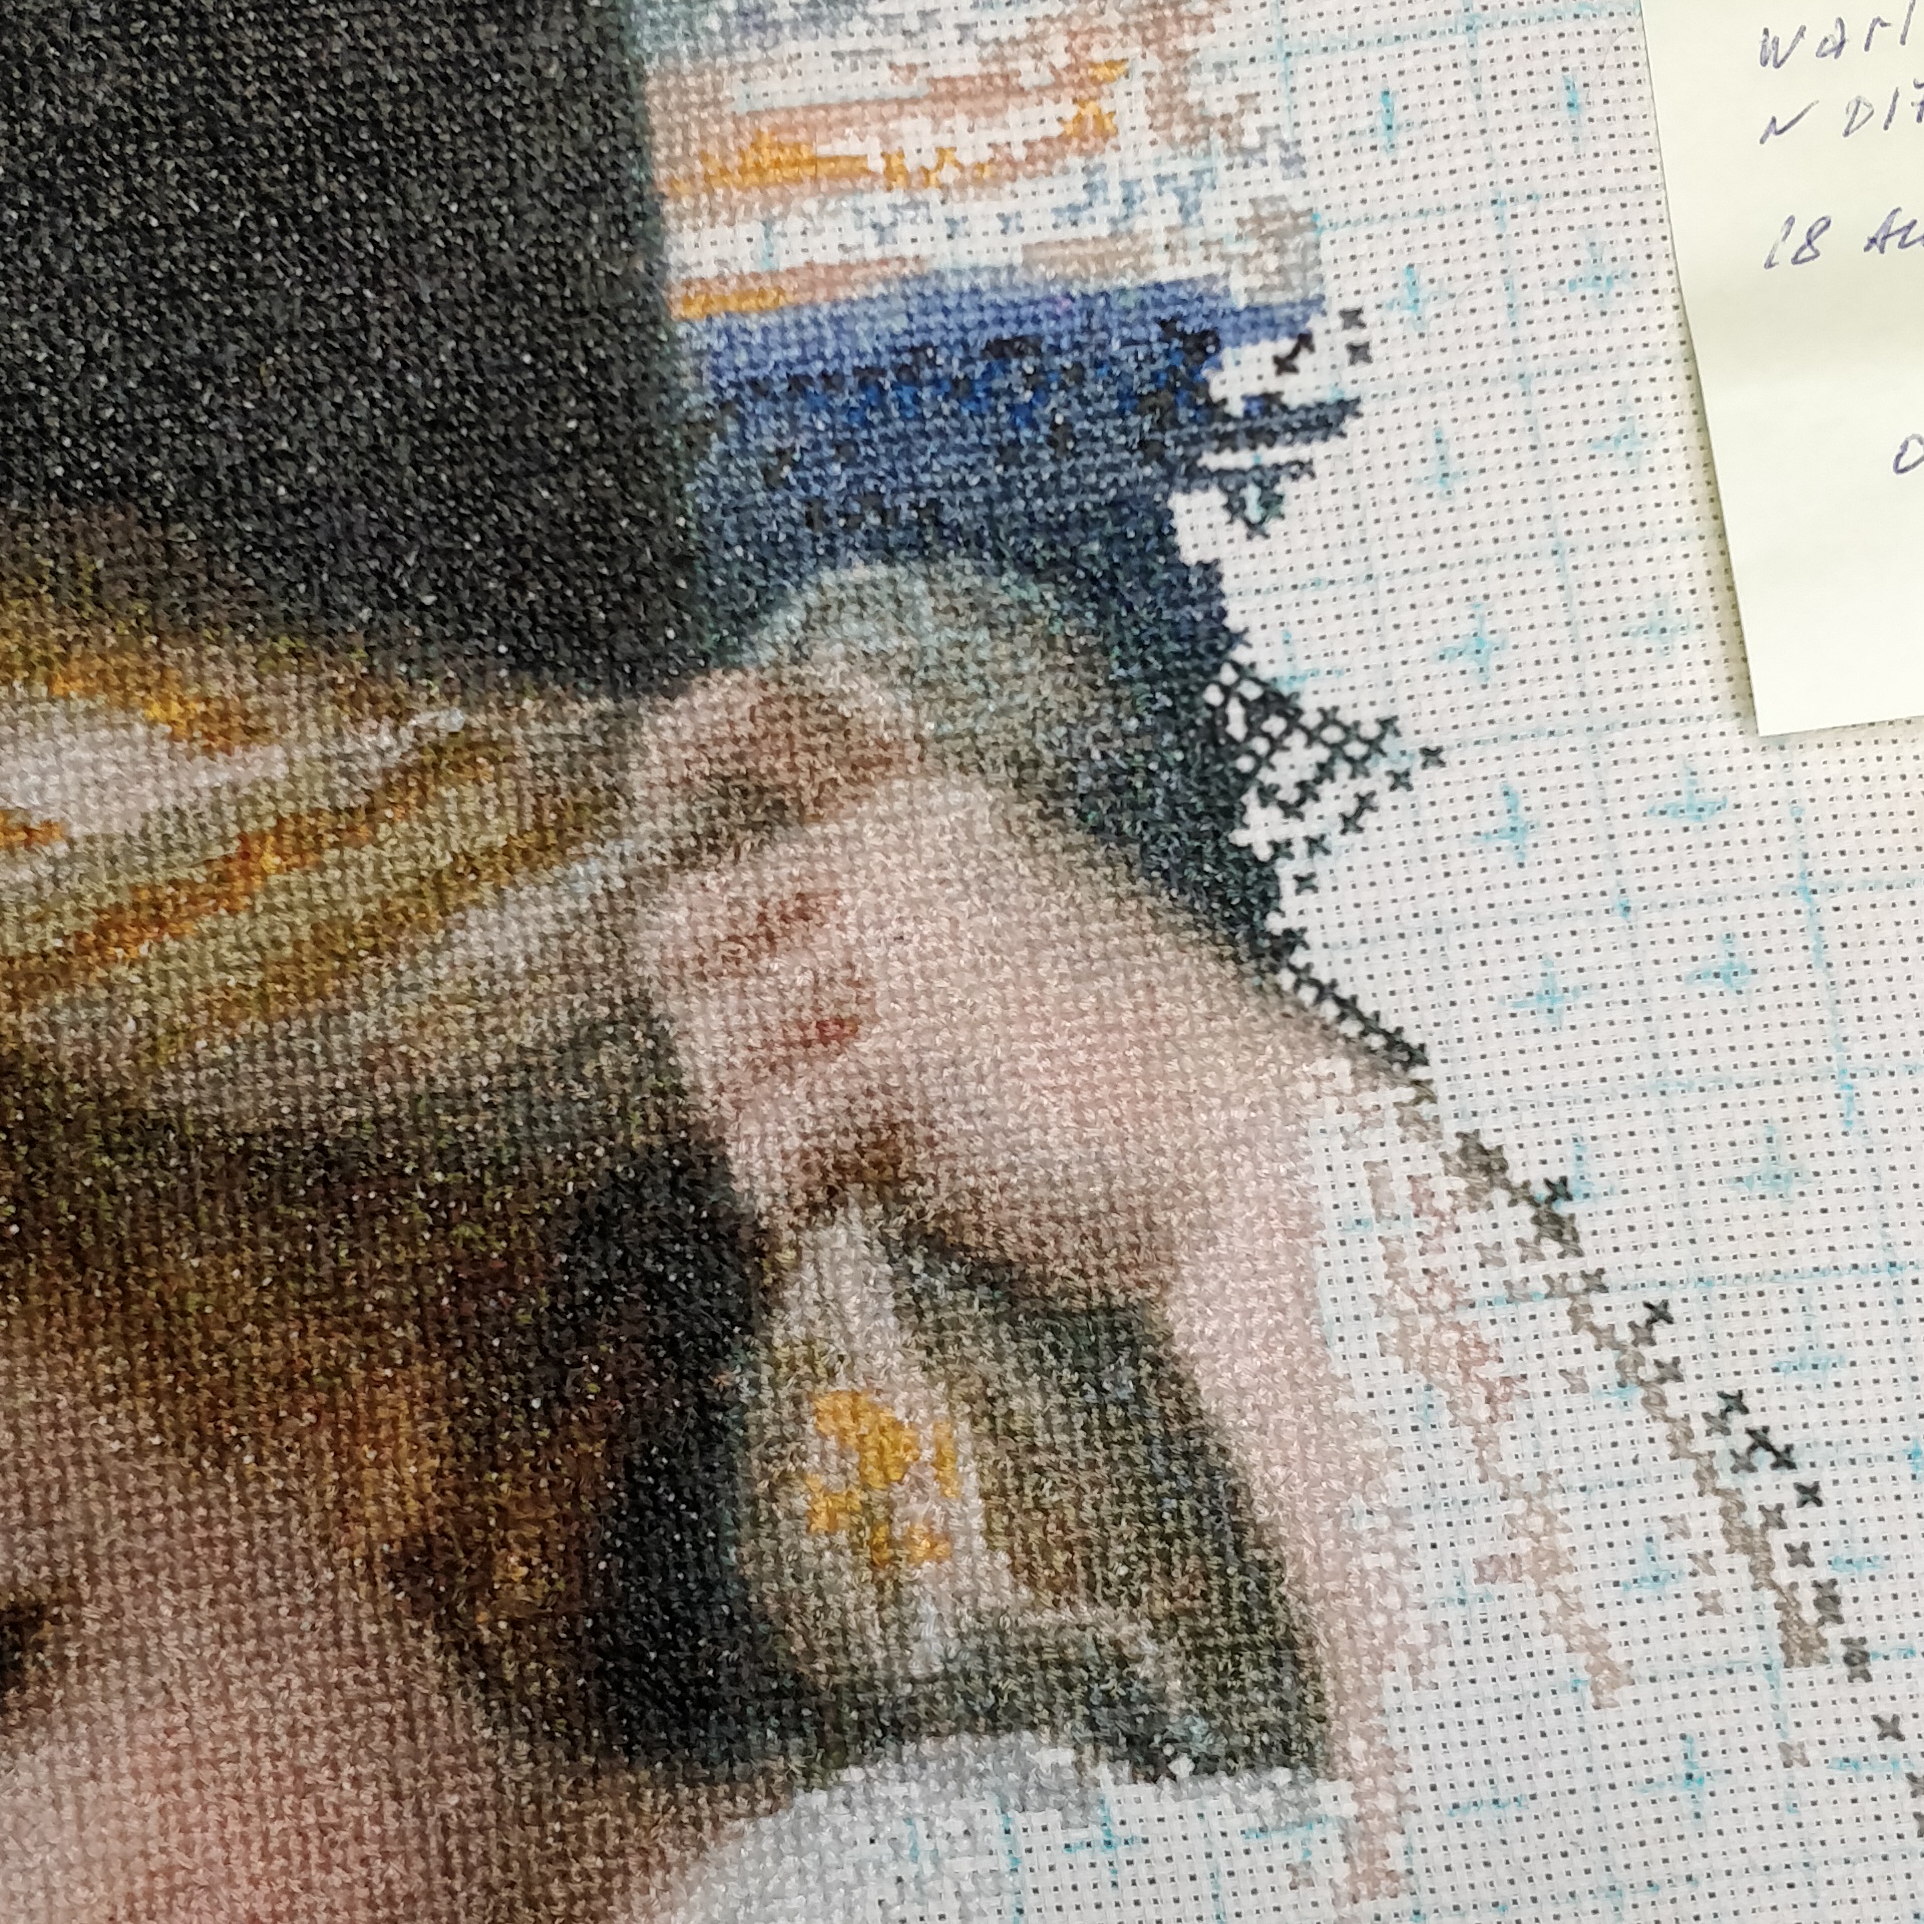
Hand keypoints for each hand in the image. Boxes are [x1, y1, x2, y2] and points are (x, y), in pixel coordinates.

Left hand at [631, 672, 1320, 1308]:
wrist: (1268, 1168)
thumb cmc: (1154, 1100)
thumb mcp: (1030, 962)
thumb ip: (896, 954)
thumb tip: (727, 1022)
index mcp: (951, 819)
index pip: (780, 717)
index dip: (692, 739)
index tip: (655, 789)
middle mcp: (912, 856)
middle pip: (683, 929)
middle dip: (706, 1035)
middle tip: (793, 1101)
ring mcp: (909, 948)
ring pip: (713, 1051)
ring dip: (762, 1134)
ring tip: (868, 1166)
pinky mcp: (908, 1053)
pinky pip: (767, 1142)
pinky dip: (794, 1197)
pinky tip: (858, 1206)